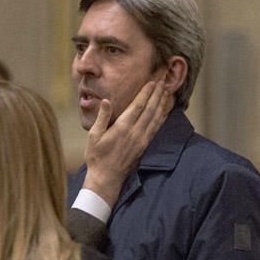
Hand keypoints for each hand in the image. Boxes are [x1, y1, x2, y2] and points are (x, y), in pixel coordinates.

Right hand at [83, 81, 170, 206]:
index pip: (137, 106)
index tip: (152, 82)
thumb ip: (102, 117)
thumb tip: (107, 101)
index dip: (146, 93)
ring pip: (155, 118)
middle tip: (163, 82)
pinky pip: (156, 129)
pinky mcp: (144, 146)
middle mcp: (135, 132)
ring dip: (162, 104)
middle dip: (157, 94)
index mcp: (122, 127)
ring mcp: (141, 140)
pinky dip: (162, 118)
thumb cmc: (97, 157)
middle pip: (150, 109)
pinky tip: (165, 112)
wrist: (106, 178)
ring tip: (167, 92)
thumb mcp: (93, 136)